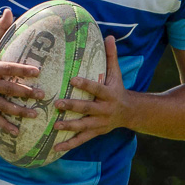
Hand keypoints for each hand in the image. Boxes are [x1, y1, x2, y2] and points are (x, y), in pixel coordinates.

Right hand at [0, 10, 44, 128]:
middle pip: (7, 88)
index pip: (8, 67)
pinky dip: (5, 125)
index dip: (22, 70)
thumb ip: (0, 29)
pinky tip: (17, 131)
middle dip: (25, 93)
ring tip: (35, 115)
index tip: (37, 71)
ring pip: (2, 105)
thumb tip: (9, 11)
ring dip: (18, 111)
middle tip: (42, 95)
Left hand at [51, 36, 132, 154]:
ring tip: (54, 126)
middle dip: (73, 107)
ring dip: (69, 127)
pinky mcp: (96, 132)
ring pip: (84, 126)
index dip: (85, 84)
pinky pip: (81, 140)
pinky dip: (69, 145)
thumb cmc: (118, 89)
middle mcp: (105, 110)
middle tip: (57, 104)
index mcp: (109, 94)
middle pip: (87, 108)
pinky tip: (55, 147)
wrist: (130, 113)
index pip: (96, 88)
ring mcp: (100, 123)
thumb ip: (111, 56)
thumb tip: (109, 36)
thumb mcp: (116, 73)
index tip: (72, 78)